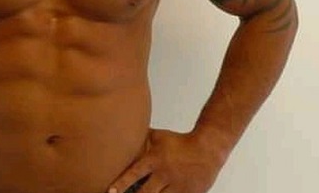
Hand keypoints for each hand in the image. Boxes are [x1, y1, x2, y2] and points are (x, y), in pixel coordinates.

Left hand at [107, 129, 225, 192]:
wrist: (208, 149)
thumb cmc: (181, 142)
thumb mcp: (159, 137)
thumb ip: (142, 138)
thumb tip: (124, 131)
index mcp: (155, 160)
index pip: (134, 173)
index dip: (121, 183)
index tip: (110, 191)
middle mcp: (165, 174)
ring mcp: (177, 186)